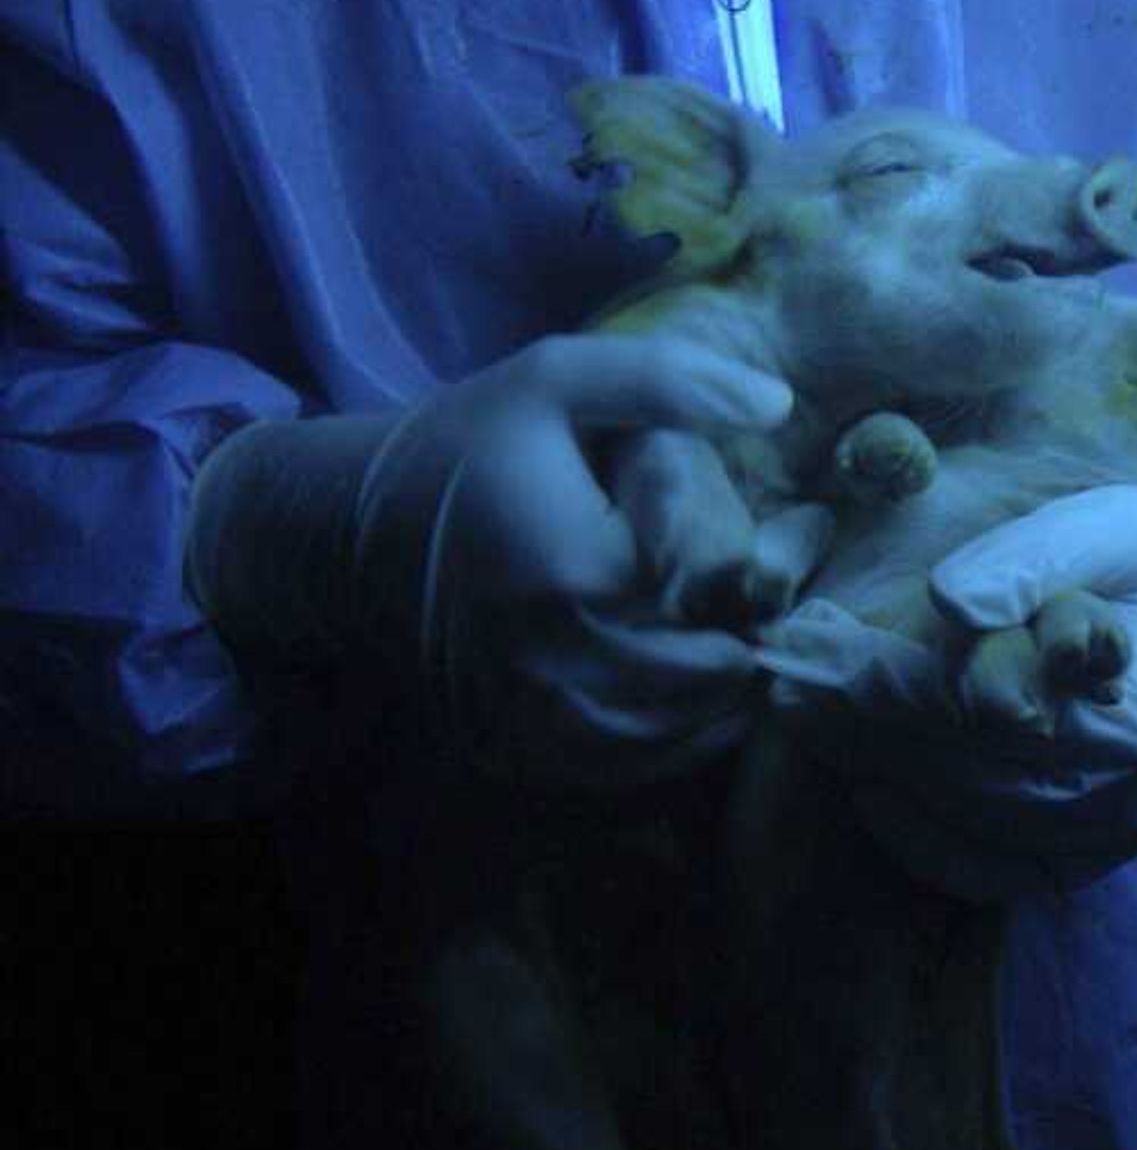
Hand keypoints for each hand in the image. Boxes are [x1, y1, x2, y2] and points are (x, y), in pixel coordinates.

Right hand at [190, 332, 797, 795]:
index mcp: (576, 563)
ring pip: (660, 736)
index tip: (753, 559)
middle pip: (694, 674)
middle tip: (764, 622)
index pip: (708, 588)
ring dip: (715, 711)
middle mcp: (550, 653)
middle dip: (740, 647)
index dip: (739, 574)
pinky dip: (663, 752)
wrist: (346, 529)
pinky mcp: (506, 745)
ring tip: (740, 669)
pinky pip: (608, 770)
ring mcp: (524, 712)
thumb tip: (777, 402)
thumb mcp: (558, 379)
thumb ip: (670, 381)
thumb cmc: (465, 445)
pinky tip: (693, 718)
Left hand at [755, 485, 1136, 901]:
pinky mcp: (1089, 860)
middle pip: (960, 770)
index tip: (808, 648)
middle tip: (785, 685)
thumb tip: (950, 605)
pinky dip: (916, 833)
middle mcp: (1125, 802)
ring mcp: (1108, 841)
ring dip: (874, 769)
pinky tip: (865, 786)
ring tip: (807, 719)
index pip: (978, 710)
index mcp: (1134, 721)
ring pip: (962, 818)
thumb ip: (1024, 563)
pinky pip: (984, 867)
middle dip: (863, 723)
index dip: (883, 679)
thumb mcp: (1101, 525)